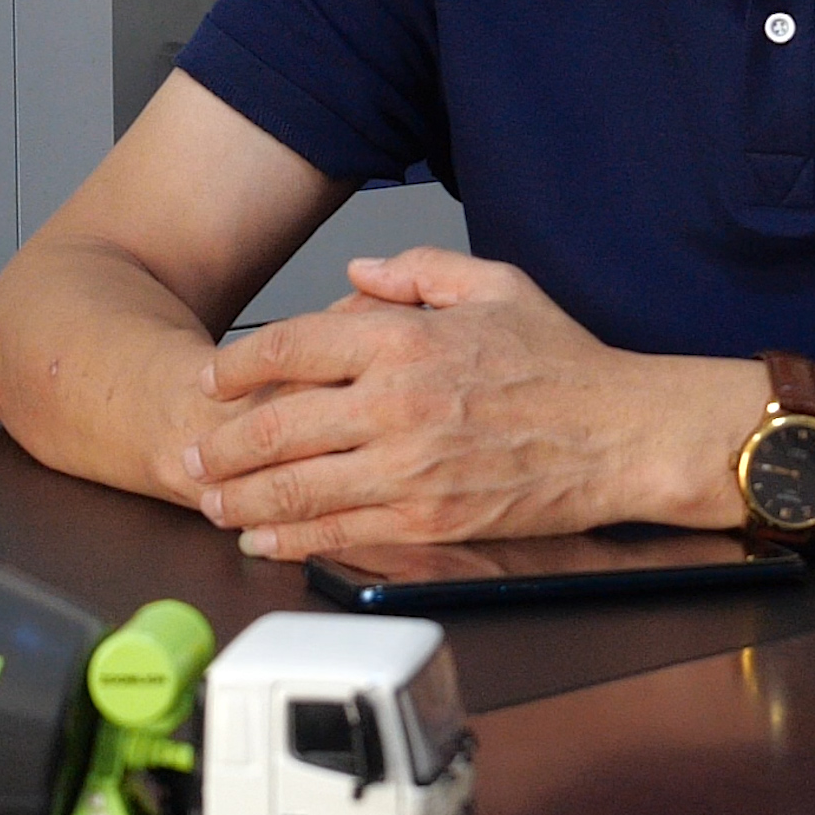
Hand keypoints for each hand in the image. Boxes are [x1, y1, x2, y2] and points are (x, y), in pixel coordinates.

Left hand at [182, 248, 736, 557]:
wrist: (623, 434)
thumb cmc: (563, 362)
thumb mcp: (493, 285)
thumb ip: (416, 273)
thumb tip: (355, 272)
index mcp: (405, 339)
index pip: (291, 346)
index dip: (237, 366)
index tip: (211, 378)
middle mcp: (396, 403)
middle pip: (276, 425)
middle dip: (221, 444)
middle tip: (192, 454)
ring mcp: (409, 469)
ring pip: (297, 488)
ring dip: (242, 499)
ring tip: (211, 502)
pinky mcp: (429, 521)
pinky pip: (341, 533)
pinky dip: (291, 540)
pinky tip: (263, 541)